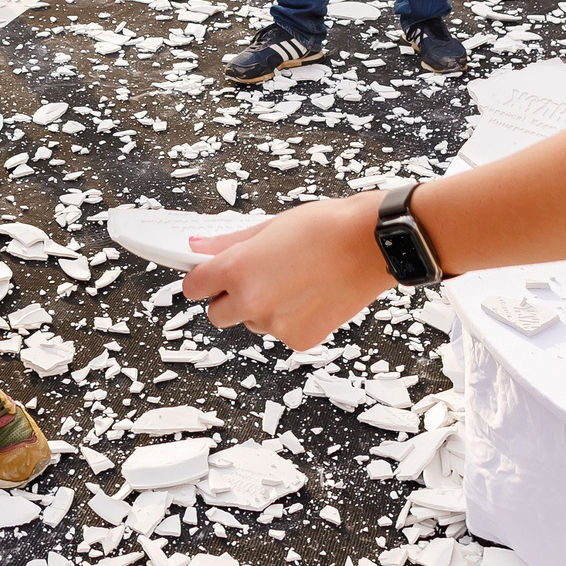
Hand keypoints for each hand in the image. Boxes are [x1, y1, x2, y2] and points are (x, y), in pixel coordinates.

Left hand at [185, 193, 392, 349]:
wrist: (371, 243)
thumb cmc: (327, 227)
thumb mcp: (271, 225)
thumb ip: (230, 242)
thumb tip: (200, 247)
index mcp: (237, 269)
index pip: (194, 287)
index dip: (201, 279)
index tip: (208, 276)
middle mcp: (251, 301)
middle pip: (217, 314)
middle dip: (230, 298)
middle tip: (256, 277)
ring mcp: (275, 325)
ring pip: (253, 323)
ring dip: (262, 309)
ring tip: (293, 280)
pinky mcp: (300, 340)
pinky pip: (282, 333)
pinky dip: (291, 319)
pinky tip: (310, 295)